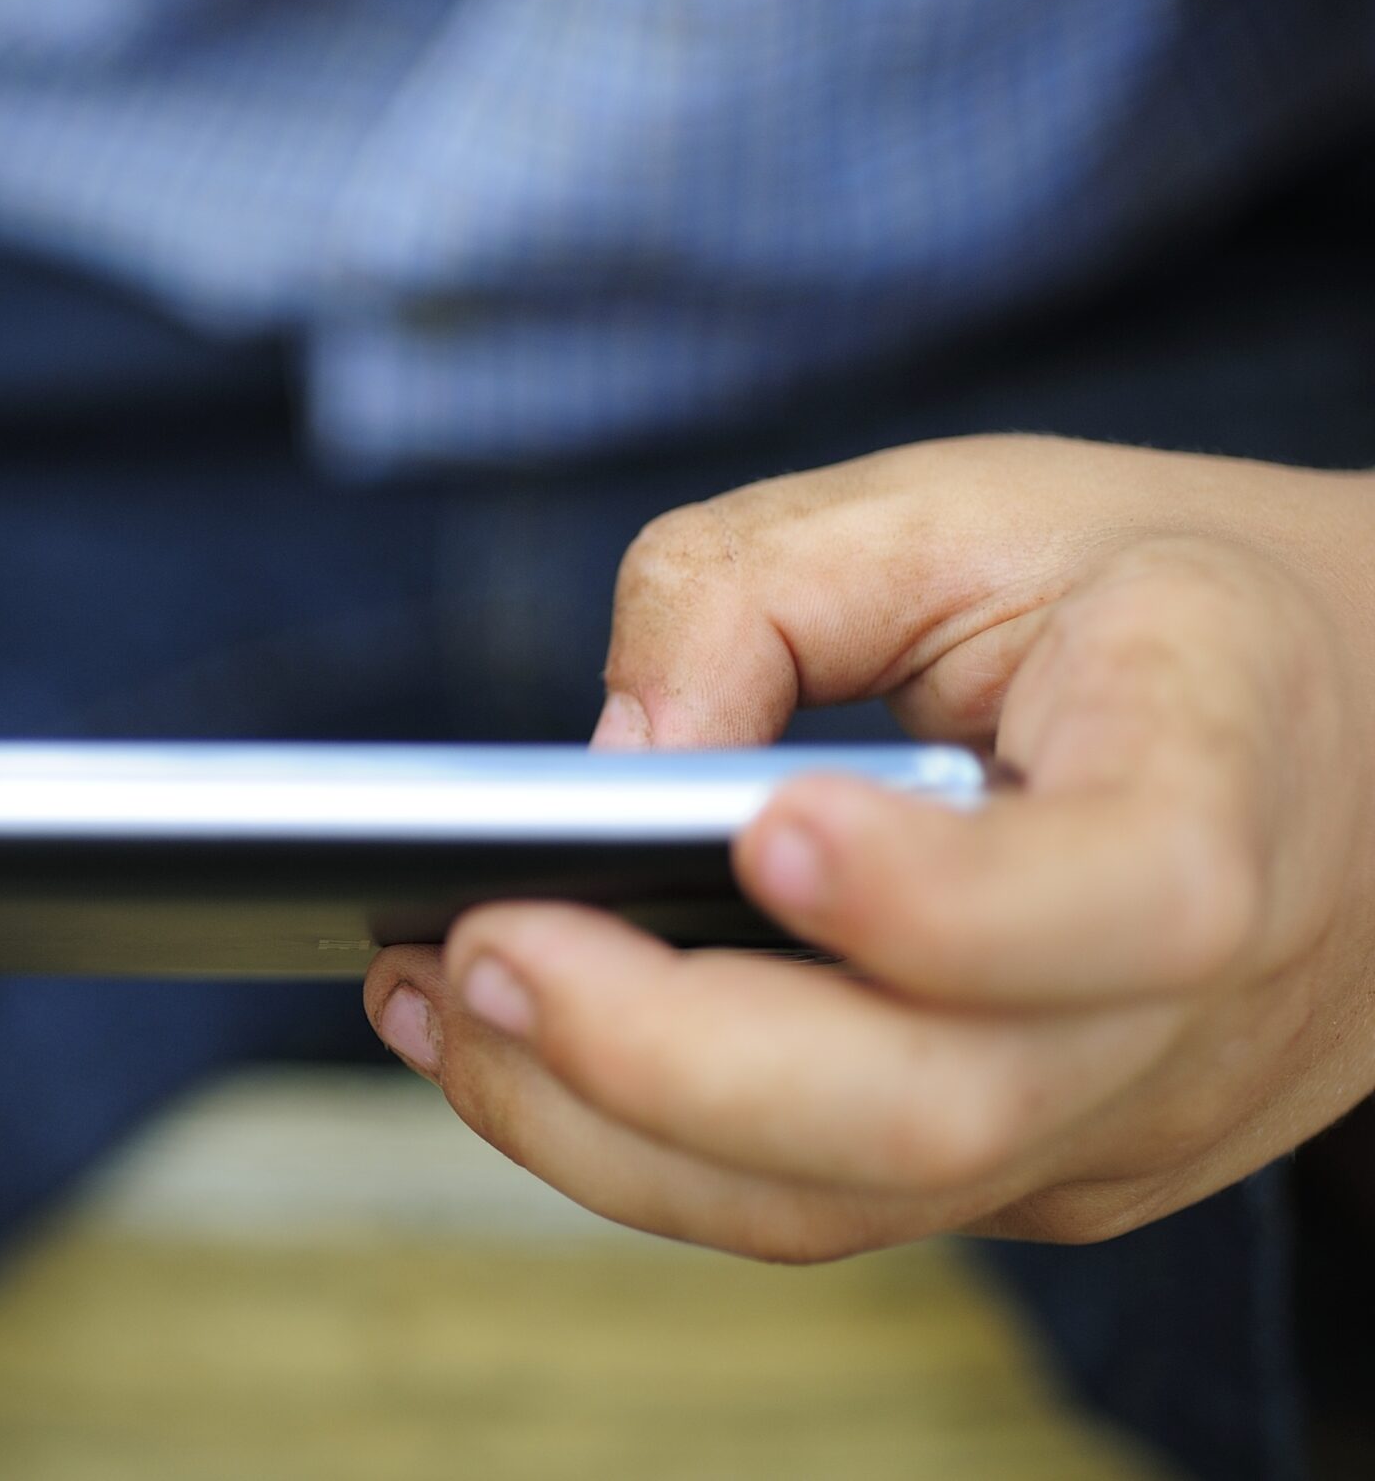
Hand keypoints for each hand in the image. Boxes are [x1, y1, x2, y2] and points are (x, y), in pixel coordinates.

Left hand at [368, 436, 1374, 1259]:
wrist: (1352, 735)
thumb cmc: (1139, 596)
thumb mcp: (964, 507)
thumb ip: (759, 587)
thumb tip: (605, 765)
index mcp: (1227, 779)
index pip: (1130, 899)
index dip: (938, 901)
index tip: (758, 830)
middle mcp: (1192, 1004)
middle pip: (933, 1115)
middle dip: (662, 1053)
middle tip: (471, 945)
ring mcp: (1113, 1122)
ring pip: (847, 1204)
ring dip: (597, 1126)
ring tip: (428, 998)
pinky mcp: (1030, 1172)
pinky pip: (823, 1200)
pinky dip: (639, 1141)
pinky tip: (505, 1039)